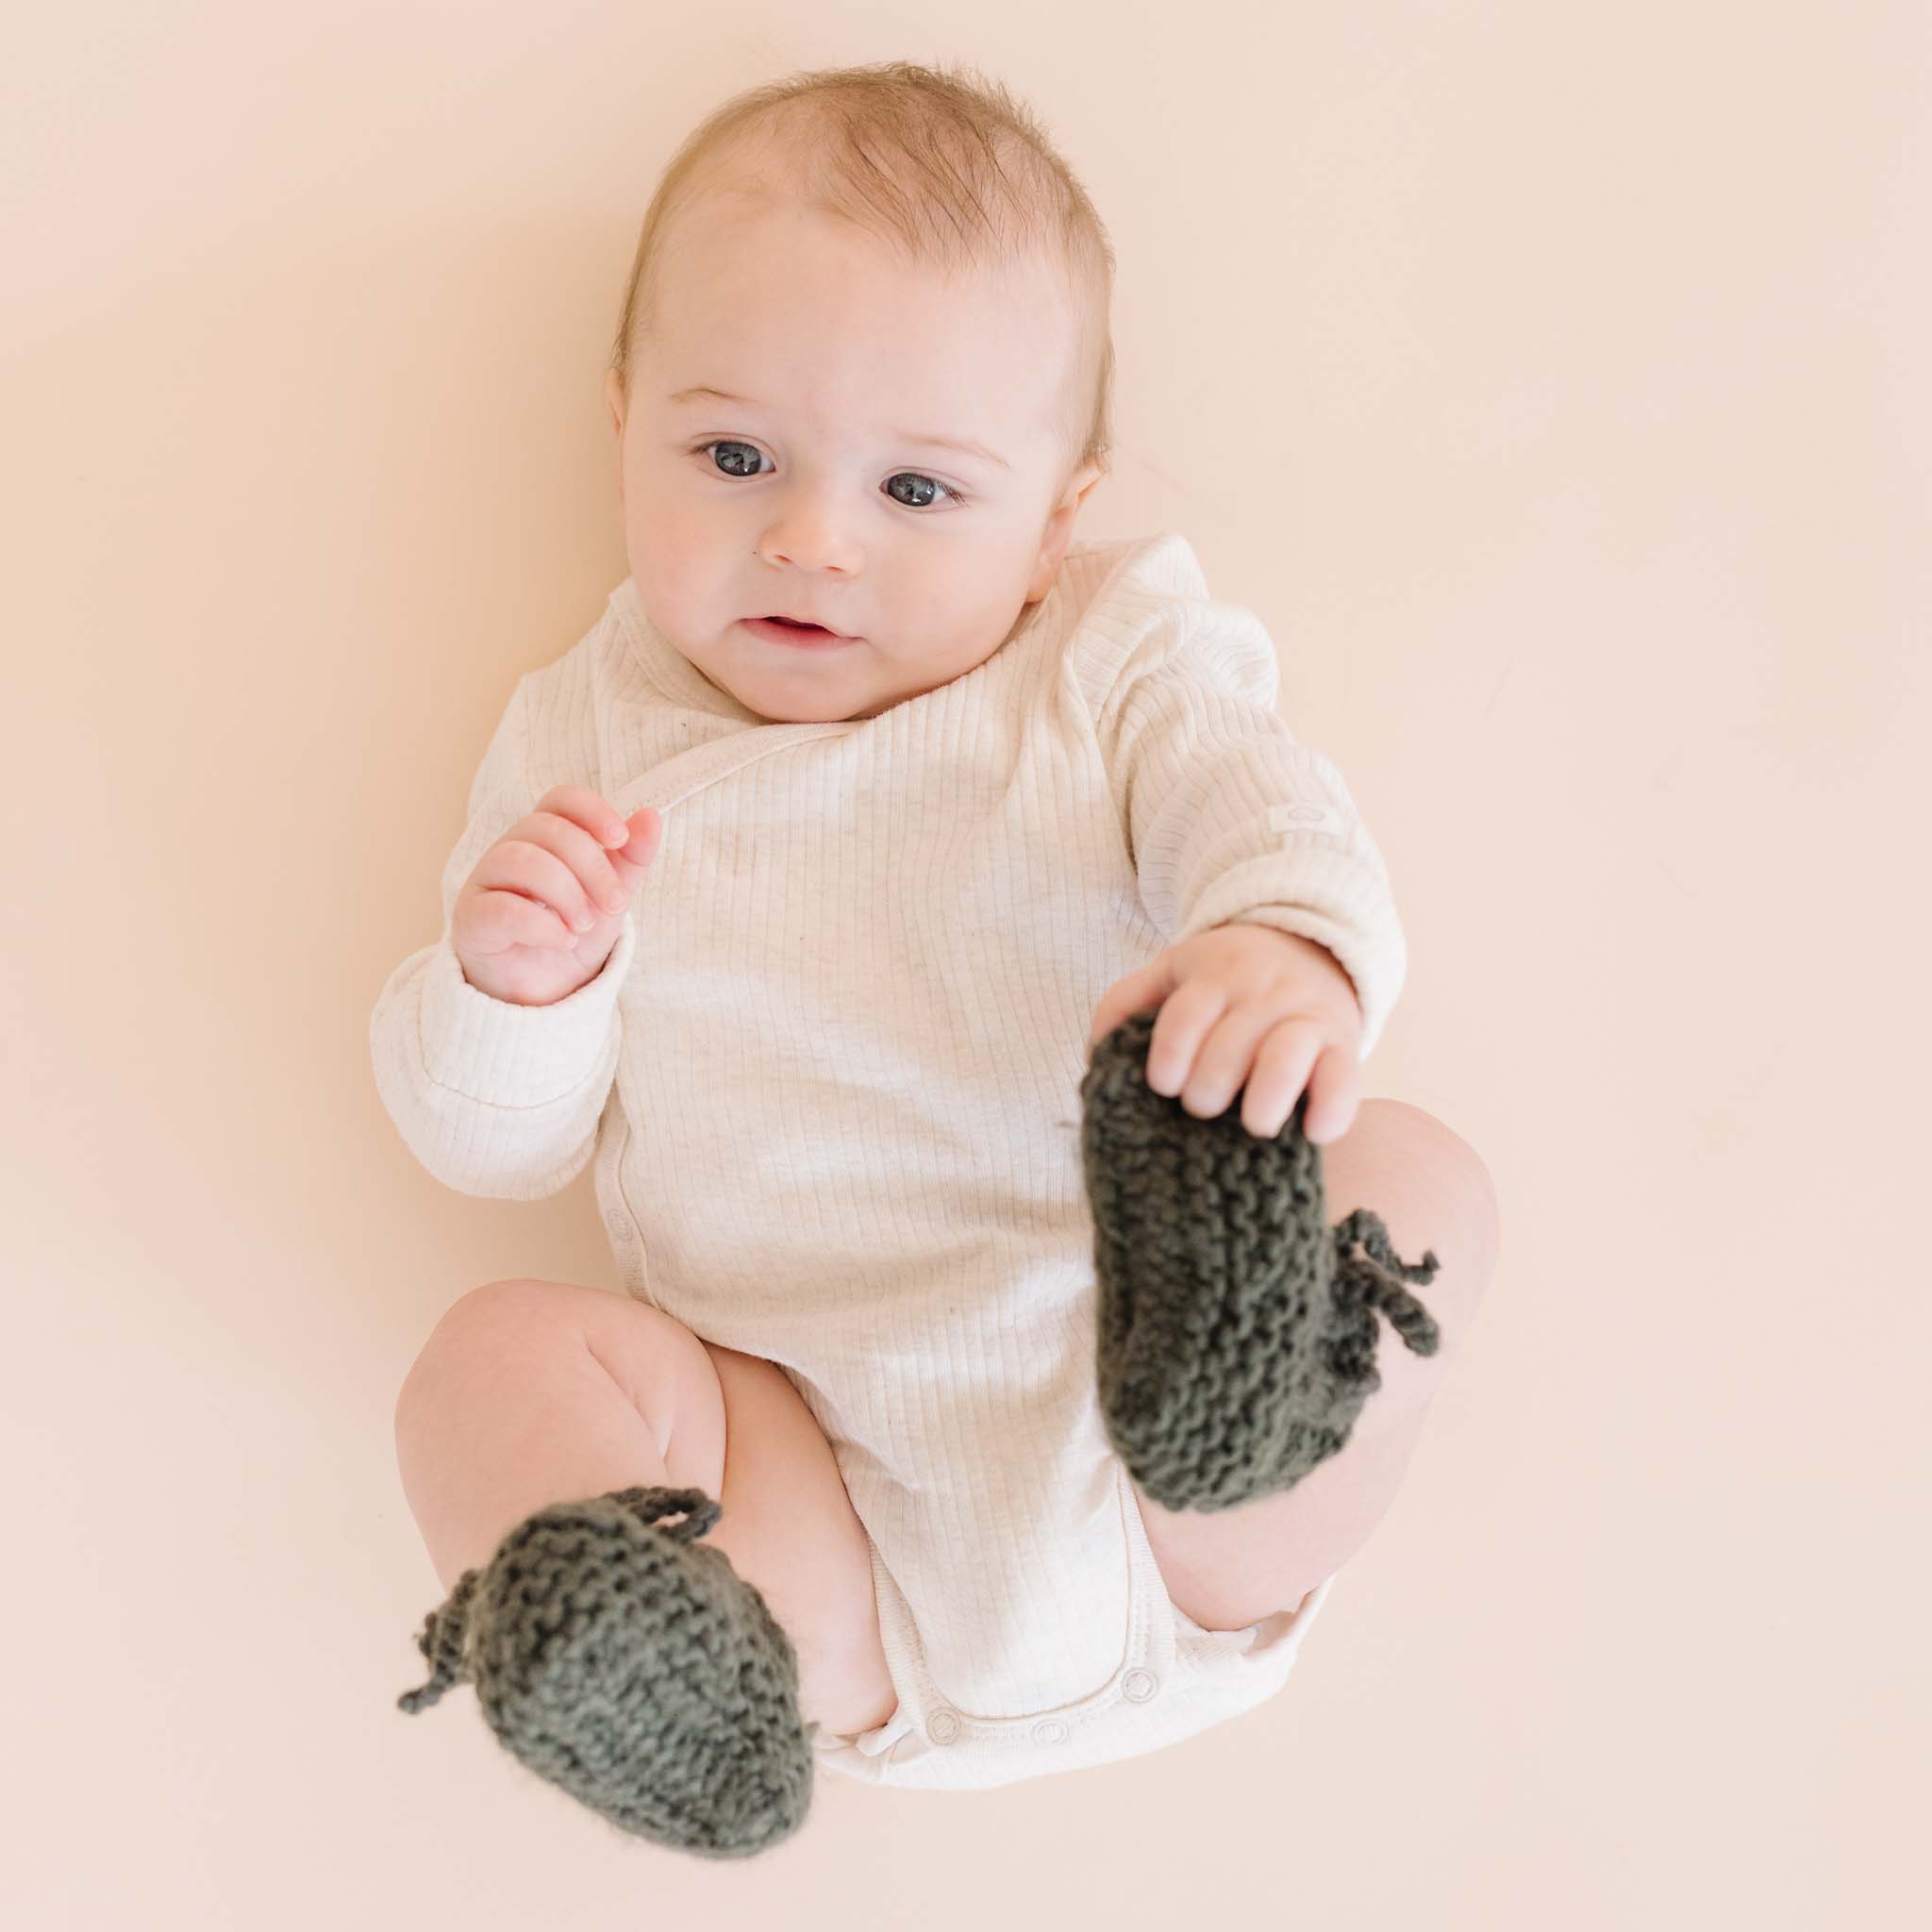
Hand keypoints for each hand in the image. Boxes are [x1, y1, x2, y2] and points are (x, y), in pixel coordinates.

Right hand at [451, 787, 661, 1006]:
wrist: (545, 990)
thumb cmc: (573, 932)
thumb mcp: (612, 895)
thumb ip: (631, 858)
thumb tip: (650, 816)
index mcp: (544, 836)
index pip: (560, 799)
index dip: (591, 810)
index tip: (619, 838)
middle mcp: (510, 849)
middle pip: (549, 830)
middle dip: (593, 868)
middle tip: (615, 905)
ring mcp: (485, 880)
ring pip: (522, 860)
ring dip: (566, 894)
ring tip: (584, 927)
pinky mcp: (472, 918)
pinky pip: (503, 908)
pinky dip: (543, 926)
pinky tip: (563, 942)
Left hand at [1086, 924, 1363, 1141]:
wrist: (1311, 946)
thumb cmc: (1227, 977)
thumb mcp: (1174, 971)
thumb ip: (1128, 1001)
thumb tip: (1096, 1049)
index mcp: (1215, 976)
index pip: (1187, 1013)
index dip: (1170, 1053)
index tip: (1162, 1084)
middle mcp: (1262, 994)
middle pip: (1233, 1041)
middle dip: (1210, 1084)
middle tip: (1201, 1108)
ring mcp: (1306, 1017)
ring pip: (1288, 1053)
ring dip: (1267, 1094)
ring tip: (1253, 1126)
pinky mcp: (1342, 1045)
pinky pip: (1344, 1076)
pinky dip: (1334, 1107)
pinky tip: (1313, 1134)